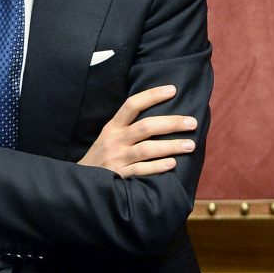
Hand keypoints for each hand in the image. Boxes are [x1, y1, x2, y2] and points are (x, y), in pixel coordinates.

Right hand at [78, 85, 197, 177]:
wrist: (81, 183)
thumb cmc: (102, 156)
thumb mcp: (109, 136)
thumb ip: (127, 126)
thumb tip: (160, 116)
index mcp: (113, 127)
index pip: (132, 105)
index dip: (152, 95)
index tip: (173, 90)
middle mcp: (115, 140)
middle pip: (145, 126)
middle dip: (171, 123)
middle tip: (192, 122)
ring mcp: (117, 159)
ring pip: (146, 149)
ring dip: (170, 146)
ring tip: (190, 145)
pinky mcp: (119, 177)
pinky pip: (141, 170)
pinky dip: (157, 167)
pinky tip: (172, 164)